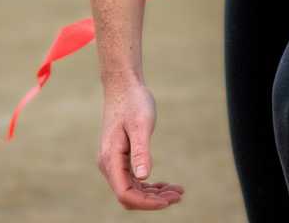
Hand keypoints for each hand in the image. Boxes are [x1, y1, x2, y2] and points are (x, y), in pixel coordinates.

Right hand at [97, 79, 183, 209]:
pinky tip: (165, 184)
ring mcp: (114, 162)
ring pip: (133, 190)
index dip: (146, 203)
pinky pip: (133, 180)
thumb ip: (141, 151)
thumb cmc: (134, 102)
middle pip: (130, 195)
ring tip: (177, 191)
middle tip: (179, 195)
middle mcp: (109, 164)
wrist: (124, 86)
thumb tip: (143, 178)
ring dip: (154, 194)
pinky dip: (149, 185)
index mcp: (111, 159)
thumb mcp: (141, 125)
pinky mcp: (121, 158)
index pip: (125, 193)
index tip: (167, 202)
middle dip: (153, 200)